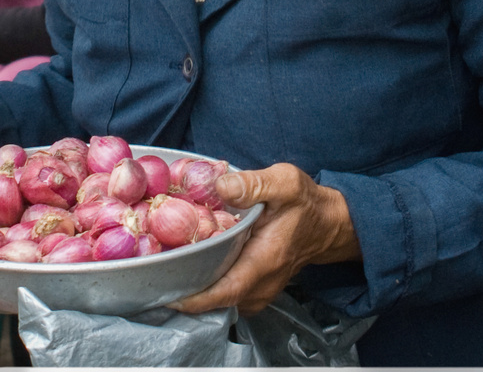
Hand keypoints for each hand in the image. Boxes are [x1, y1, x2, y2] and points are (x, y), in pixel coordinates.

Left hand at [170, 164, 361, 316]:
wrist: (326, 224)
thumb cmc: (305, 204)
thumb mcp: (285, 182)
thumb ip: (253, 183)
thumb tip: (220, 185)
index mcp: (264, 261)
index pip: (224, 291)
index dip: (193, 297)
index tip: (165, 291)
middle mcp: (260, 285)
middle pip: (214, 300)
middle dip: (183, 288)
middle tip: (155, 267)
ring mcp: (257, 292)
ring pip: (218, 300)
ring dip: (193, 286)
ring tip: (167, 265)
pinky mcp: (254, 290)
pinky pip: (225, 294)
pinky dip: (206, 284)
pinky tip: (191, 263)